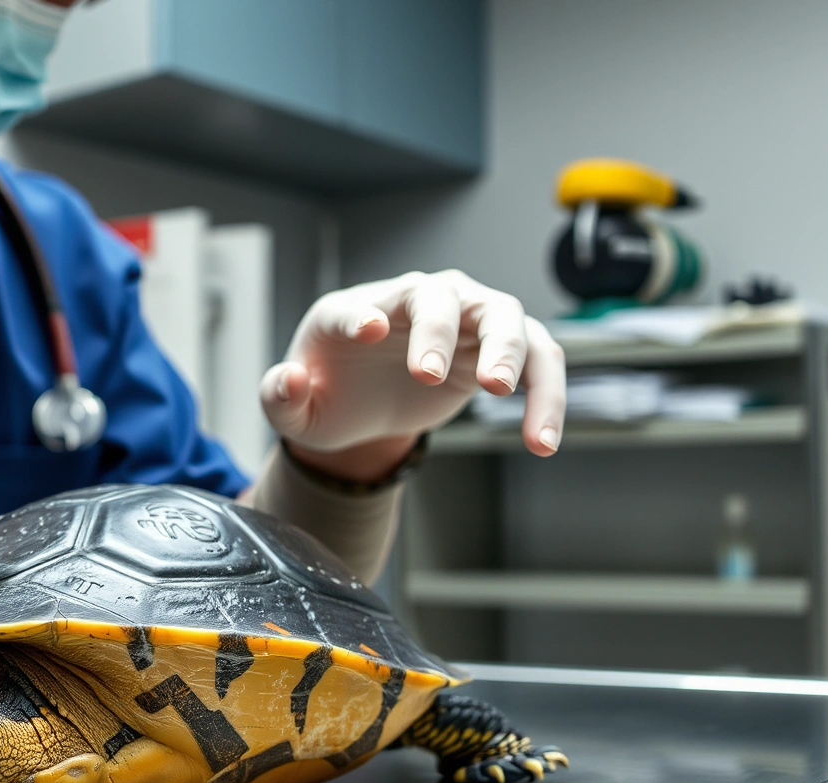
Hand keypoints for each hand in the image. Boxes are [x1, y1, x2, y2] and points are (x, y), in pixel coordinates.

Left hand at [262, 270, 566, 467]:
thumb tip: (292, 380)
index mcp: (357, 311)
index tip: (370, 330)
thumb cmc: (329, 392)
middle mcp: (417, 302)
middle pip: (442, 296)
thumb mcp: (295, 408)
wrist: (363, 403)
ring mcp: (464, 320)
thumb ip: (282, 397)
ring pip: (504, 315)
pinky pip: (537, 361)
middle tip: (430, 376)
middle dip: (439, 331)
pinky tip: (541, 442)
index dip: (362, 314)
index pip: (362, 303)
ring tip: (502, 395)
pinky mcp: (497, 351)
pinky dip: (545, 395)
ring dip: (508, 350)